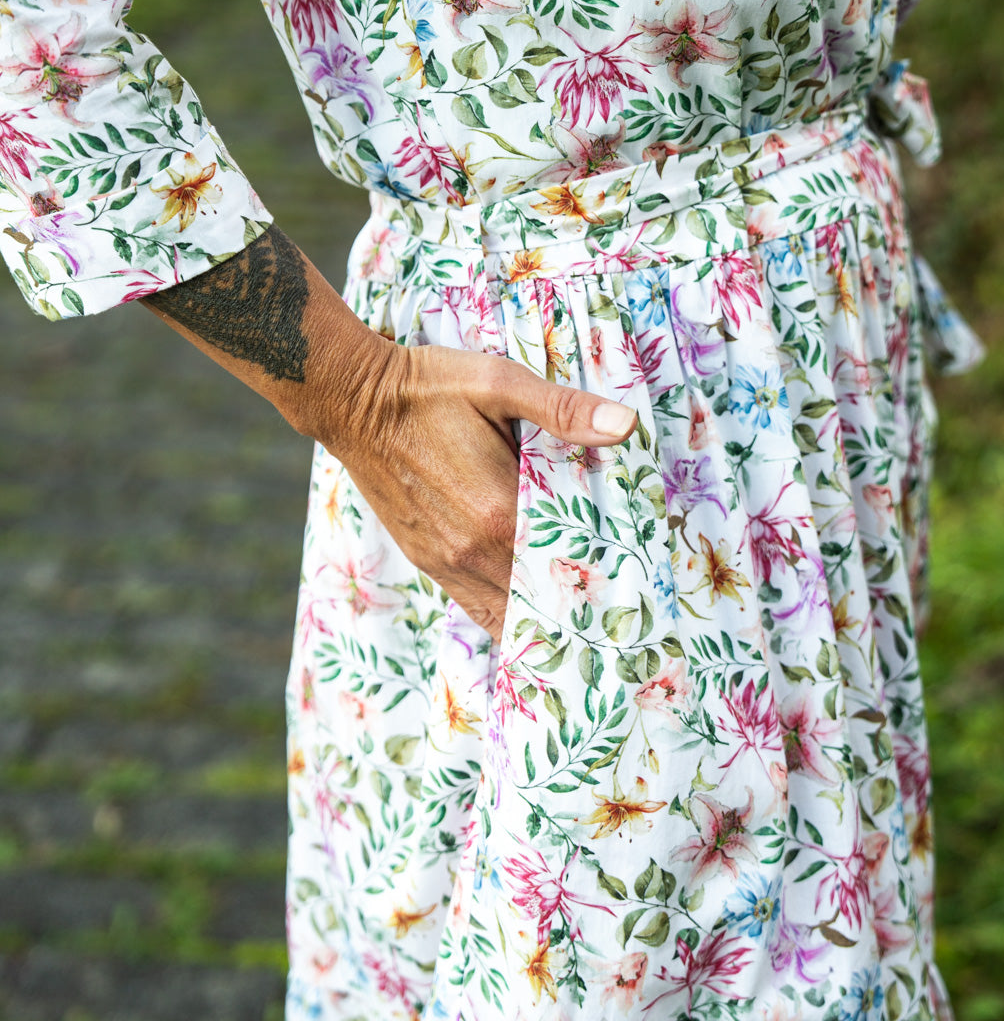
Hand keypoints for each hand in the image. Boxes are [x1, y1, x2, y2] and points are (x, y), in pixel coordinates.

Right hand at [339, 340, 637, 642]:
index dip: (604, 581)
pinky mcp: (426, 558)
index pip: (566, 565)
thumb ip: (563, 410)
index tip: (635, 595)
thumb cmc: (428, 386)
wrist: (351, 399)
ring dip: (541, 621)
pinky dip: (504, 618)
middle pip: (539, 599)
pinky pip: (474, 605)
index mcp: (499, 510)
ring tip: (582, 637)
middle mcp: (473, 548)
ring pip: (506, 613)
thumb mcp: (500, 384)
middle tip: (620, 621)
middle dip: (578, 609)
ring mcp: (446, 559)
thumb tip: (625, 424)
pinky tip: (528, 626)